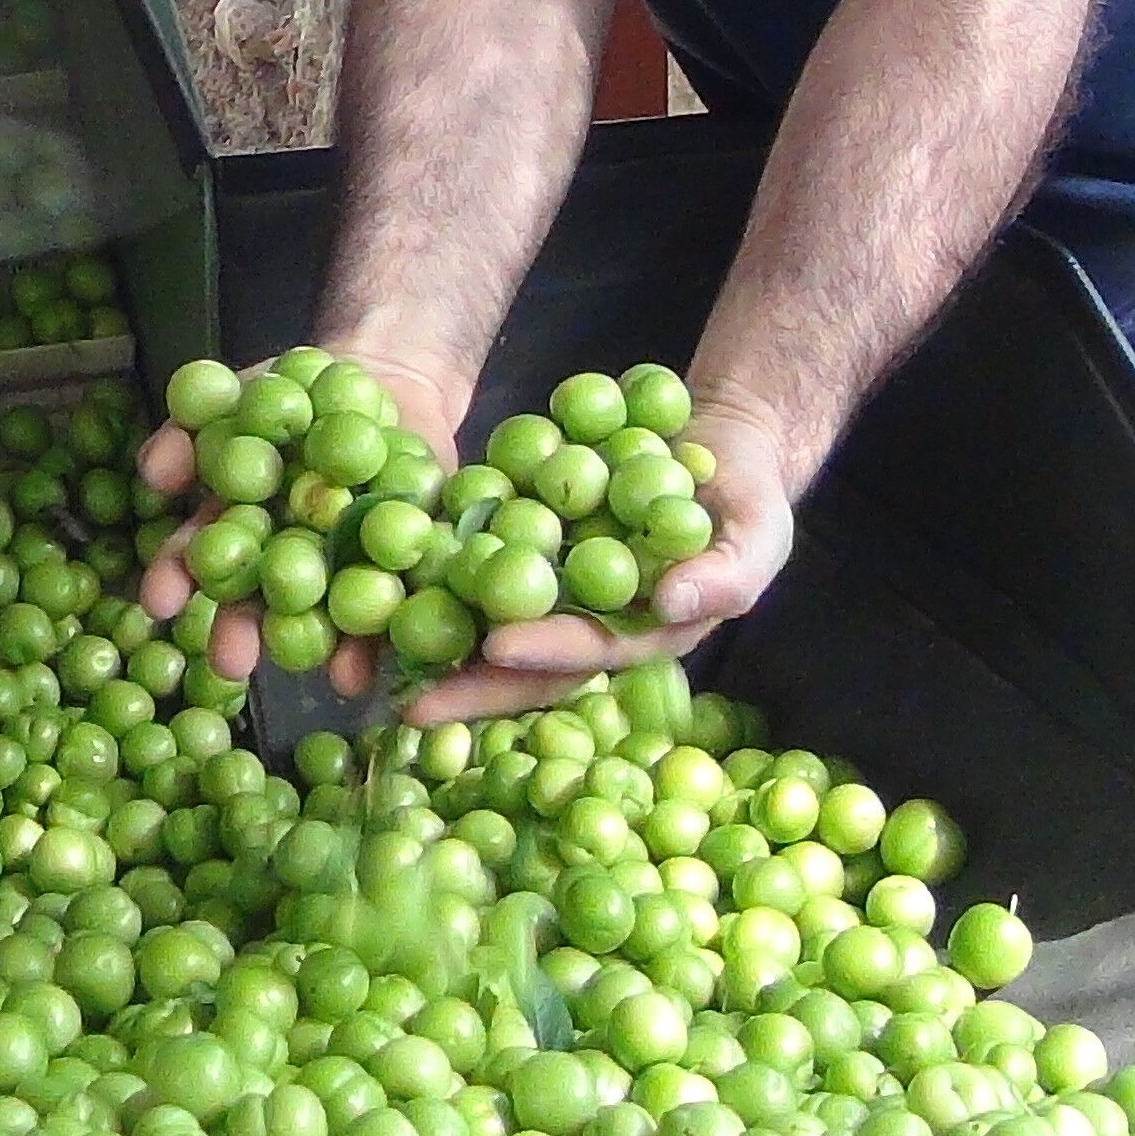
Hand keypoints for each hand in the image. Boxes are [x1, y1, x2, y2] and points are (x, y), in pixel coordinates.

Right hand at [134, 341, 471, 697]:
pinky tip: (373, 666)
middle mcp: (286, 558)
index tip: (158, 602)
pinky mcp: (402, 567)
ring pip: (325, 614)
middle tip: (227, 662)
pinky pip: (392, 606)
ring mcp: (343, 567)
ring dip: (319, 648)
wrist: (384, 372)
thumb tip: (154, 473)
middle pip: (258, 601)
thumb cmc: (297, 387)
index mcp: (240, 525)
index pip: (202, 555)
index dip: (179, 578)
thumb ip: (190, 429)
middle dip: (241, 632)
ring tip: (316, 671)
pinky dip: (383, 640)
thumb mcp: (235, 395)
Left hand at [395, 383, 802, 724]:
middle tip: (407, 696)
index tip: (497, 647)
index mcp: (641, 635)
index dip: (545, 654)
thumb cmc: (747, 496)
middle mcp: (588, 622)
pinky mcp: (525, 543)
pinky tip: (384, 578)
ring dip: (435, 640)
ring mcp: (553, 586)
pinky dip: (433, 573)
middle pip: (523, 662)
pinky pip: (476, 560)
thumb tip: (675, 603)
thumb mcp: (758, 530)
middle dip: (468, 682)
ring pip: (488, 621)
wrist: (715, 439)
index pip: (588, 654)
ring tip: (376, 657)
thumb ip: (728, 573)